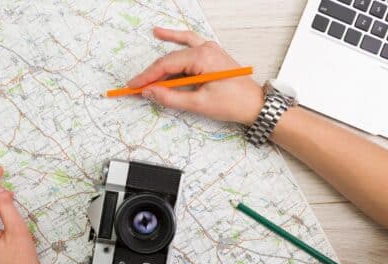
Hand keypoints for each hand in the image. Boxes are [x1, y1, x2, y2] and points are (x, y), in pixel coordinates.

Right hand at [128, 27, 263, 124]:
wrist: (255, 104)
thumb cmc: (233, 104)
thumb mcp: (199, 104)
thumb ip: (171, 97)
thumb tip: (149, 92)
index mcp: (202, 58)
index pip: (166, 65)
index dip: (147, 77)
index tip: (133, 87)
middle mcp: (205, 49)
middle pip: (170, 58)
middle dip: (152, 73)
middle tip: (136, 85)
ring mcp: (209, 49)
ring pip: (178, 50)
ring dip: (161, 59)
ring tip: (145, 66)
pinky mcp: (211, 54)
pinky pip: (189, 44)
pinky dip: (176, 41)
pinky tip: (161, 35)